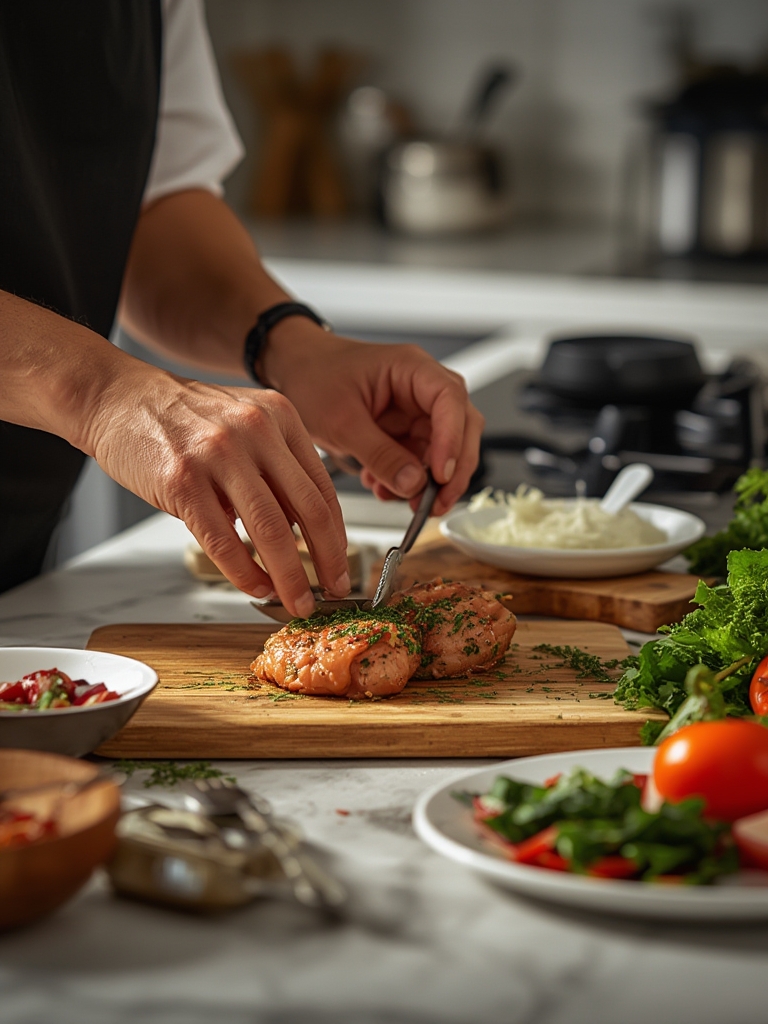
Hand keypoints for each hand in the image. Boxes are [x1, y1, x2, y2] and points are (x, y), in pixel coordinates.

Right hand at [86, 366, 349, 616]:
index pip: (323, 488)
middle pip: (309, 511)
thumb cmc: (182, 418)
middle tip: (332, 591)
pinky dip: (245, 573)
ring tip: (296, 600)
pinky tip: (255, 587)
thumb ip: (277, 467)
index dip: (338, 536)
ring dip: (289, 577)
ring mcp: (219, 455)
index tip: (341, 565)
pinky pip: (224, 541)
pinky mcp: (182, 480)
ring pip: (271, 531)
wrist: (120, 398)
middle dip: (326, 562)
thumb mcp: (245, 423)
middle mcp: (256, 431)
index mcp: (280, 417)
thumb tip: (304, 530)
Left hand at [263, 326, 483, 514]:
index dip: (452, 439)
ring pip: (445, 450)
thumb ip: (379, 454)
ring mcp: (416, 411)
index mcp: (411, 369)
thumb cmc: (314, 376)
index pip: (450, 399)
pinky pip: (420, 461)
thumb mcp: (341, 420)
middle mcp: (422, 388)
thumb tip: (413, 485)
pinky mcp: (405, 432)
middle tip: (436, 503)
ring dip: (429, 482)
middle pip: (461, 427)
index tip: (441, 474)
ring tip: (403, 501)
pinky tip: (385, 489)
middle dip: (452, 469)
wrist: (293, 373)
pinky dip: (408, 481)